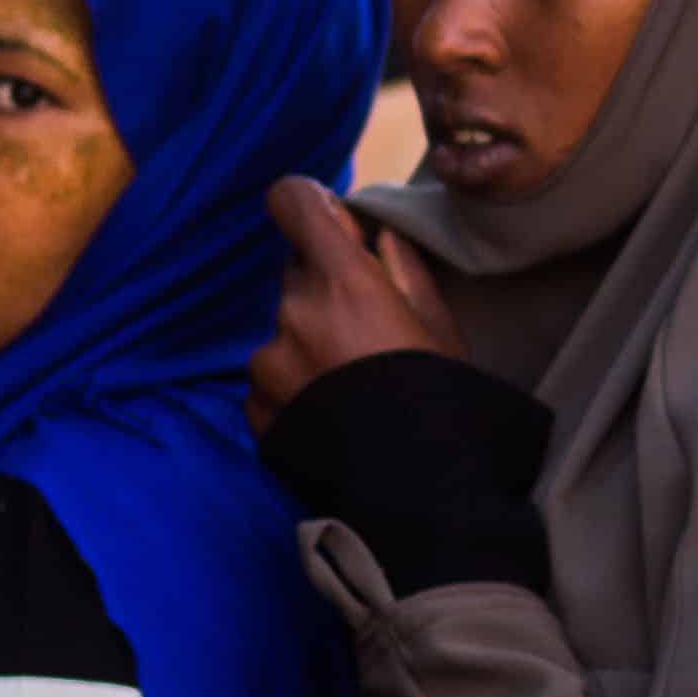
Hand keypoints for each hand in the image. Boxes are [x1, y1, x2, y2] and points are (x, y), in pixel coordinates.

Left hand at [248, 177, 465, 433]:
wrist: (416, 494)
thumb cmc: (442, 400)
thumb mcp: (438, 325)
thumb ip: (400, 268)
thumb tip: (374, 234)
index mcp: (343, 281)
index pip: (292, 202)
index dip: (307, 205)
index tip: (327, 223)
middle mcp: (294, 312)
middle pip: (297, 273)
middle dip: (324, 290)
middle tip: (366, 336)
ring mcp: (268, 363)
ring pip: (283, 329)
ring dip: (307, 344)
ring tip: (351, 389)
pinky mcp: (255, 408)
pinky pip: (269, 378)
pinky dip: (293, 388)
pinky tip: (331, 415)